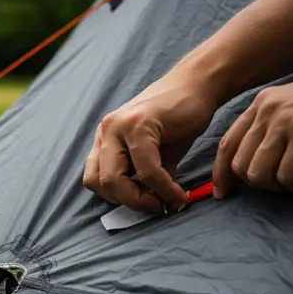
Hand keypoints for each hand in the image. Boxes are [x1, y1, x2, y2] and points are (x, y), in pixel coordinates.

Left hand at [83, 72, 217, 210]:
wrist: (198, 87)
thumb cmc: (178, 121)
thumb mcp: (158, 156)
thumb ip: (148, 180)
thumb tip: (153, 206)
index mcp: (104, 140)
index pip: (94, 180)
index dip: (117, 198)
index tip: (145, 202)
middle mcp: (105, 132)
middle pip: (99, 183)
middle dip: (128, 203)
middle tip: (155, 205)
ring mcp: (118, 126)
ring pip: (114, 179)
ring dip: (140, 199)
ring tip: (166, 201)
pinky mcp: (138, 124)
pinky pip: (146, 169)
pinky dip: (162, 187)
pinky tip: (177, 193)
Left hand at [213, 78, 292, 197]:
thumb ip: (266, 135)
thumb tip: (236, 173)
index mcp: (262, 103)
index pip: (227, 144)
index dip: (221, 173)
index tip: (222, 192)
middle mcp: (268, 109)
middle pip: (240, 165)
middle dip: (261, 183)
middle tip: (288, 180)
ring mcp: (286, 120)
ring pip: (258, 174)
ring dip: (281, 185)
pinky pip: (287, 177)